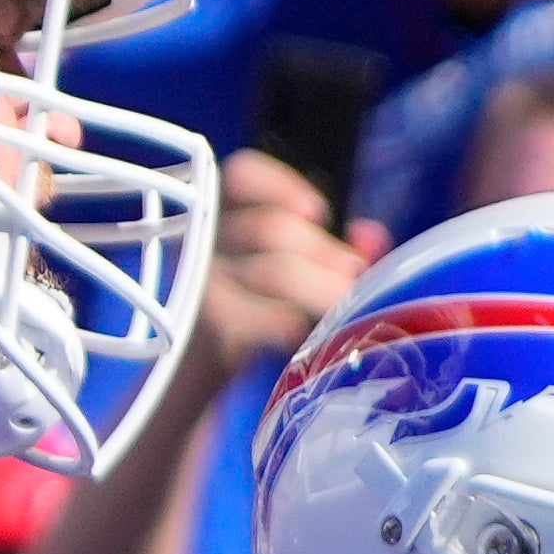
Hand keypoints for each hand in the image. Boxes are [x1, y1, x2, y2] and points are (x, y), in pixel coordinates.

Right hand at [206, 148, 377, 371]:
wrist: (181, 377)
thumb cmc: (240, 314)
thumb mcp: (280, 275)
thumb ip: (328, 252)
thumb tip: (372, 237)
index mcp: (211, 215)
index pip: (240, 177)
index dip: (281, 185)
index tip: (319, 211)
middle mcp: (197, 242)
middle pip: (270, 228)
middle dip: (322, 249)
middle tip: (353, 272)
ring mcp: (195, 285)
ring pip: (272, 272)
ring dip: (321, 285)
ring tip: (345, 299)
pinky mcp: (200, 329)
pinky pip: (256, 319)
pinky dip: (283, 323)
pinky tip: (297, 334)